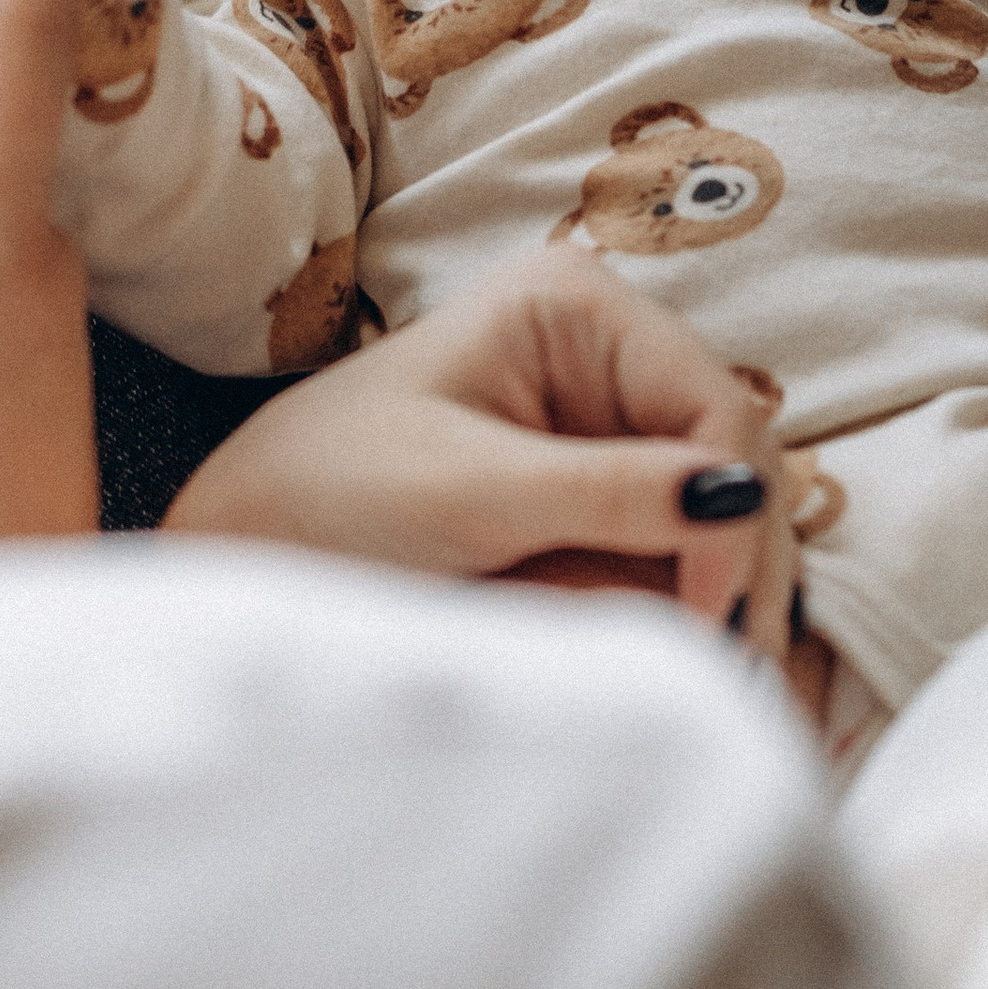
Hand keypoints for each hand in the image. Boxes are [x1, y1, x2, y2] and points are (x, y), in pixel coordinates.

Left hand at [164, 250, 785, 628]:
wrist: (249, 550)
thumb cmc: (327, 493)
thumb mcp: (467, 495)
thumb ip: (605, 495)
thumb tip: (737, 497)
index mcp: (578, 310)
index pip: (716, 408)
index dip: (731, 513)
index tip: (707, 619)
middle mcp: (610, 358)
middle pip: (734, 464)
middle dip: (737, 563)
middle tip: (723, 671)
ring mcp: (609, 431)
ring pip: (719, 519)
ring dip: (719, 596)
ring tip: (703, 679)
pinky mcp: (600, 502)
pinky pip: (677, 557)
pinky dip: (685, 610)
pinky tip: (676, 660)